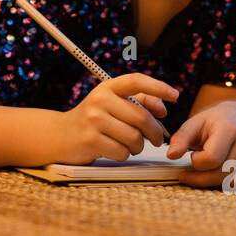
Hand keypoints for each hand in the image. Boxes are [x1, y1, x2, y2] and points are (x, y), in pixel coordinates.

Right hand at [52, 73, 176, 164]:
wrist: (60, 135)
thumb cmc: (93, 120)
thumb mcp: (112, 104)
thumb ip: (138, 102)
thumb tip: (162, 109)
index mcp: (107, 87)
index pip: (136, 81)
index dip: (158, 87)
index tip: (175, 96)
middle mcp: (100, 100)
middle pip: (141, 117)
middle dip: (154, 132)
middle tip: (156, 139)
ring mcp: (94, 119)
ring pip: (134, 137)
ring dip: (137, 146)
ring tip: (129, 145)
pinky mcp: (90, 139)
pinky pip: (122, 151)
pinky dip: (124, 154)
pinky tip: (114, 150)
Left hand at [164, 100, 235, 188]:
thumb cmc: (213, 122)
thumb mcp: (194, 124)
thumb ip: (181, 138)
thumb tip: (171, 155)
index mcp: (230, 127)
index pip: (211, 159)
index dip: (196, 163)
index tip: (193, 157)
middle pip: (223, 174)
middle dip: (203, 177)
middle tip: (194, 172)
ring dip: (220, 183)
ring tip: (212, 171)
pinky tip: (230, 177)